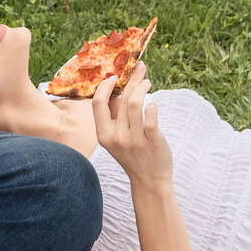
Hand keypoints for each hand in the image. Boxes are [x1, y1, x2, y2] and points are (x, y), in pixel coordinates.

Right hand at [91, 61, 173, 191]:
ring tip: (147, 83)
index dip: (105, 86)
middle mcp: (117, 137)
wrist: (150, 180)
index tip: (114, 77)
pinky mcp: (153, 141)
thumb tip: (115, 88)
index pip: (98, 103)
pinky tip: (153, 105)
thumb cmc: (133, 155)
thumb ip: (114, 116)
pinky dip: (152, 106)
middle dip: (132, 80)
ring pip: (135, 103)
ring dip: (143, 88)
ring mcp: (135, 140)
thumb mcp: (115, 138)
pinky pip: (151, 116)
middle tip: (140, 70)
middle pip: (122, 99)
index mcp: (104, 135)